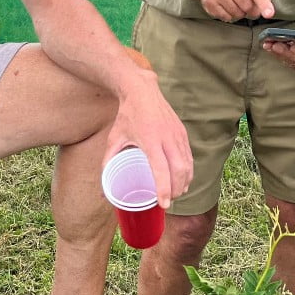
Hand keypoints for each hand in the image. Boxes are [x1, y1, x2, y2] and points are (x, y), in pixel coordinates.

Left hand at [105, 50, 192, 208]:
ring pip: (187, 164)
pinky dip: (188, 171)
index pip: (161, 169)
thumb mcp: (115, 138)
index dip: (164, 189)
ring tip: (177, 193)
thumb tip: (105, 183)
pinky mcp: (182, 132)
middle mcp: (167, 138)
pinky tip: (184, 179)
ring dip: (184, 182)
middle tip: (168, 201)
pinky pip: (189, 156)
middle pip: (179, 170)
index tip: (163, 204)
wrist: (142, 90)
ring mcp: (177, 134)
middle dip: (176, 190)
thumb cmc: (127, 116)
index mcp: (150, 140)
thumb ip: (109, 160)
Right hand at [197, 0, 273, 21]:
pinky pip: (227, 18)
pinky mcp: (210, 2)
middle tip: (248, 5)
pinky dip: (230, 16)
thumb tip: (267, 5)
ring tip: (236, 4)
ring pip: (238, 14)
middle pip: (247, 6)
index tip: (269, 14)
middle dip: (251, 10)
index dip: (263, 3)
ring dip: (240, 14)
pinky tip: (227, 7)